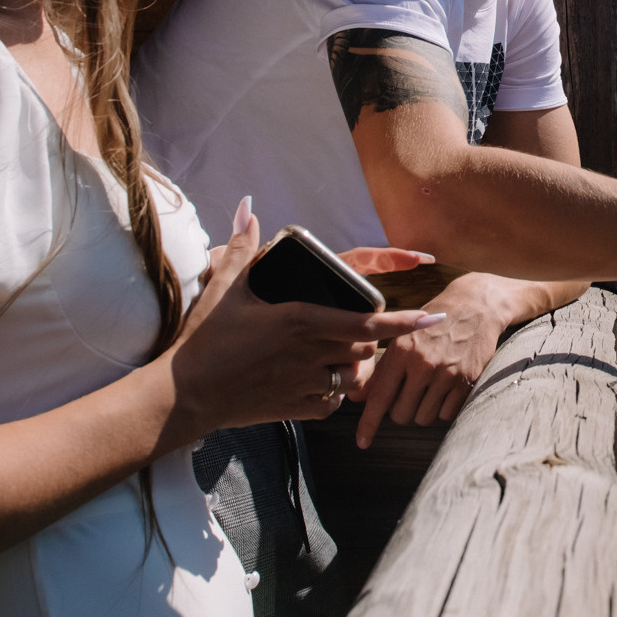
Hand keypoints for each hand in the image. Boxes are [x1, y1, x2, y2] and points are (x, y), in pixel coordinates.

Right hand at [166, 200, 443, 434]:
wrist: (185, 395)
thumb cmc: (205, 339)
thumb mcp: (225, 288)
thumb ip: (244, 246)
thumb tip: (248, 207)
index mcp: (301, 320)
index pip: (367, 320)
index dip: (404, 321)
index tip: (431, 317)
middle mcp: (309, 353)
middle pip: (365, 346)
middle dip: (369, 338)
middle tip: (355, 330)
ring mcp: (305, 384)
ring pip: (353, 376)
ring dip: (353, 365)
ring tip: (336, 355)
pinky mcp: (296, 409)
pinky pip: (333, 402)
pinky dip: (333, 393)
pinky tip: (317, 381)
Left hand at [352, 271, 529, 447]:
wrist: (476, 306)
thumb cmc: (433, 322)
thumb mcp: (403, 337)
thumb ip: (381, 369)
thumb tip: (358, 398)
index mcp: (401, 351)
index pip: (380, 396)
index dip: (369, 422)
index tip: (362, 442)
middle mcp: (422, 364)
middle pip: (401, 414)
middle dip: (401, 409)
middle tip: (409, 392)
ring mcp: (446, 374)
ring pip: (423, 417)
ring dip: (423, 410)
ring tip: (429, 387)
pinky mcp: (467, 381)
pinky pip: (446, 414)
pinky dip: (443, 407)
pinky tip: (446, 387)